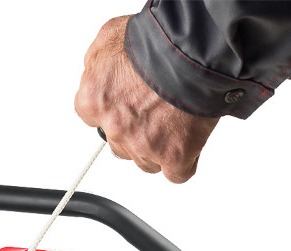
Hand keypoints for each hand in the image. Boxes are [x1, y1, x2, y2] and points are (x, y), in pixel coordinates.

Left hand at [75, 15, 217, 182]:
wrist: (196, 46)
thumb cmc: (158, 38)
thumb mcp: (110, 37)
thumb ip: (98, 63)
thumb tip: (97, 72)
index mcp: (93, 100)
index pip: (93, 117)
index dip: (113, 109)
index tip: (126, 103)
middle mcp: (114, 126)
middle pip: (119, 142)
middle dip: (135, 129)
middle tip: (155, 109)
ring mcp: (142, 145)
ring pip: (144, 161)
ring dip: (156, 148)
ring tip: (175, 122)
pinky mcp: (173, 156)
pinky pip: (177, 173)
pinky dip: (182, 163)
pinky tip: (188, 147)